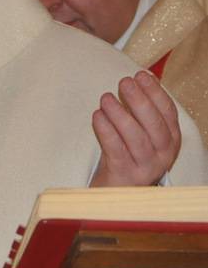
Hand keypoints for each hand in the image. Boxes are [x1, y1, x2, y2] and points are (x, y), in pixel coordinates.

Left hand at [90, 71, 179, 186]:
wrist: (116, 192)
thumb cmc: (127, 155)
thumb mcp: (141, 132)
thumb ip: (145, 108)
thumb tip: (145, 76)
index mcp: (170, 140)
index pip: (168, 112)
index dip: (155, 92)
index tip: (141, 75)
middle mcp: (162, 155)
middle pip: (154, 124)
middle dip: (139, 100)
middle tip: (124, 82)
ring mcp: (144, 167)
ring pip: (136, 137)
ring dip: (120, 114)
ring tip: (106, 98)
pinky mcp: (124, 175)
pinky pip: (115, 150)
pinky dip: (106, 131)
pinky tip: (97, 116)